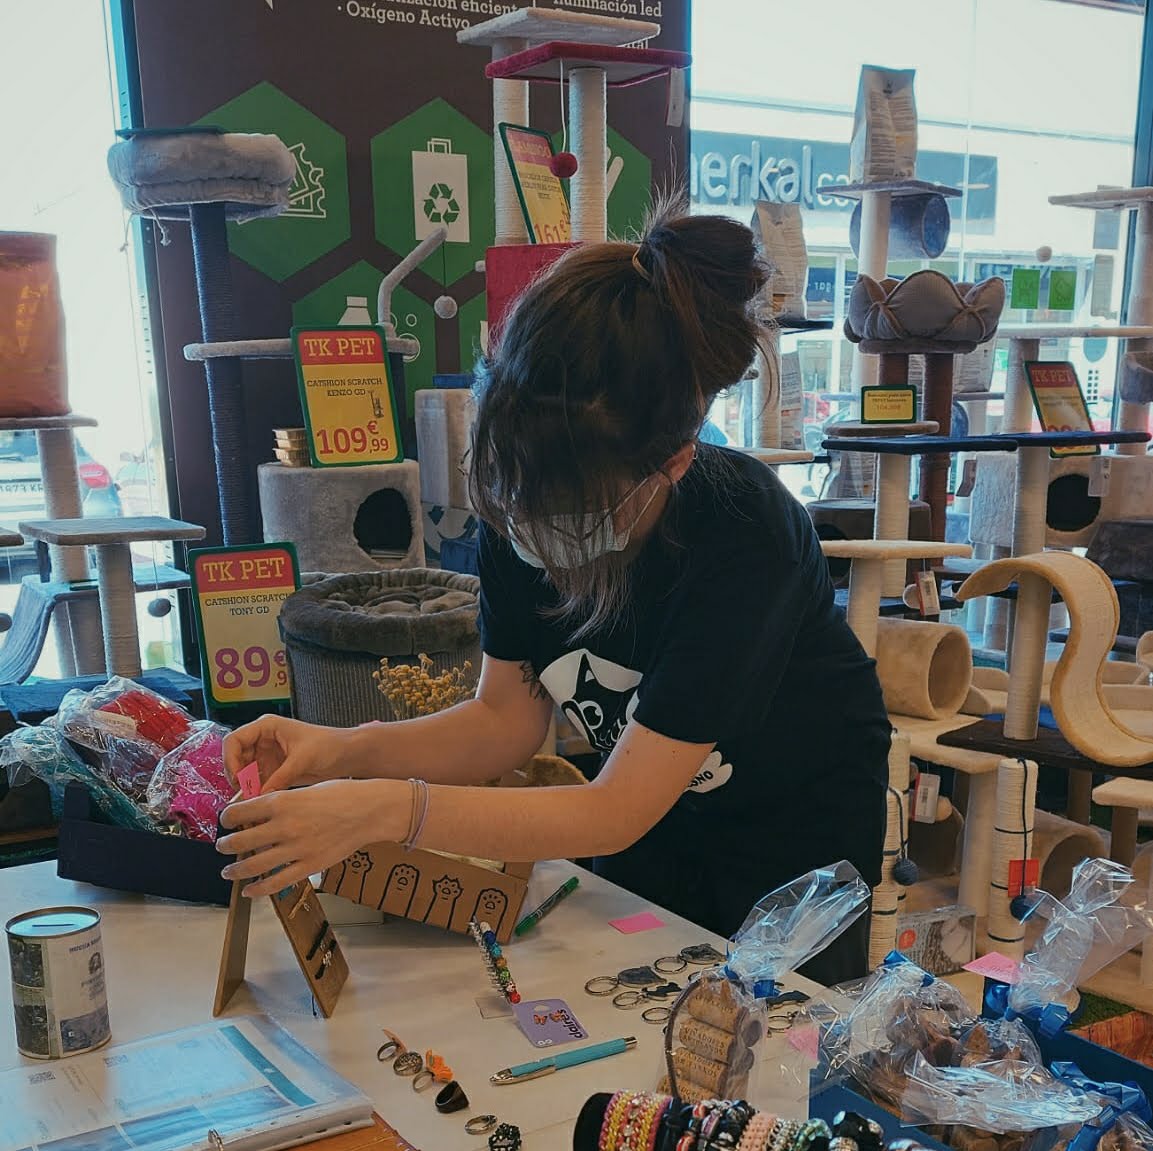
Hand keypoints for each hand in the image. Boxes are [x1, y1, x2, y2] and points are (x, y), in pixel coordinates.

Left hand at [215, 779, 407, 896]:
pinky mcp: (309, 866)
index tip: (226, 821)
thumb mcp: (305, 789)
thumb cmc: (341, 794)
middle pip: (240, 841)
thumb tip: (256, 813)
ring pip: (253, 865)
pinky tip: (249, 891)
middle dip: (225, 845)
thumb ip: (280, 802)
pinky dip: (258, 889)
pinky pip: (276, 883)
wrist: (370, 810)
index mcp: (281, 802)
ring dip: (235, 870)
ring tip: (228, 871)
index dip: (227, 818)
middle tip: (222, 846)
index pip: (239, 812)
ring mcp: (296, 849)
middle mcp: (284, 826)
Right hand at [223, 715, 356, 791]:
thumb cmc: (329, 746)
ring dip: (245, 787)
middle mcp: (263, 740)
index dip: (230, 759)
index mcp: (267, 727)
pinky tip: (259, 804)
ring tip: (251, 802)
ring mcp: (268, 756)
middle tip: (244, 795)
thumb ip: (280, 777)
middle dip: (237, 777)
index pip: (234, 740)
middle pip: (236, 758)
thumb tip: (260, 796)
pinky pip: (257, 782)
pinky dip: (255, 793)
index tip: (236, 779)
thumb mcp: (303, 759)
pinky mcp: (274, 770)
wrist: (347, 755)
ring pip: (244, 773)